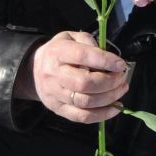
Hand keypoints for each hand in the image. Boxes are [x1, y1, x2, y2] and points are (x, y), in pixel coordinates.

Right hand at [15, 31, 130, 122]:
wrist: (34, 68)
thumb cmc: (60, 51)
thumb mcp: (72, 37)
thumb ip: (90, 43)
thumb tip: (111, 60)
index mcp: (57, 52)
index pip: (82, 56)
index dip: (105, 61)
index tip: (121, 64)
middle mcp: (53, 74)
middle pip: (84, 83)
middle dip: (109, 82)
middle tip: (122, 77)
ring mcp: (54, 94)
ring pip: (85, 102)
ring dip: (109, 97)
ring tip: (121, 89)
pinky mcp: (58, 109)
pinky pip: (82, 117)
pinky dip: (102, 115)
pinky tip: (115, 107)